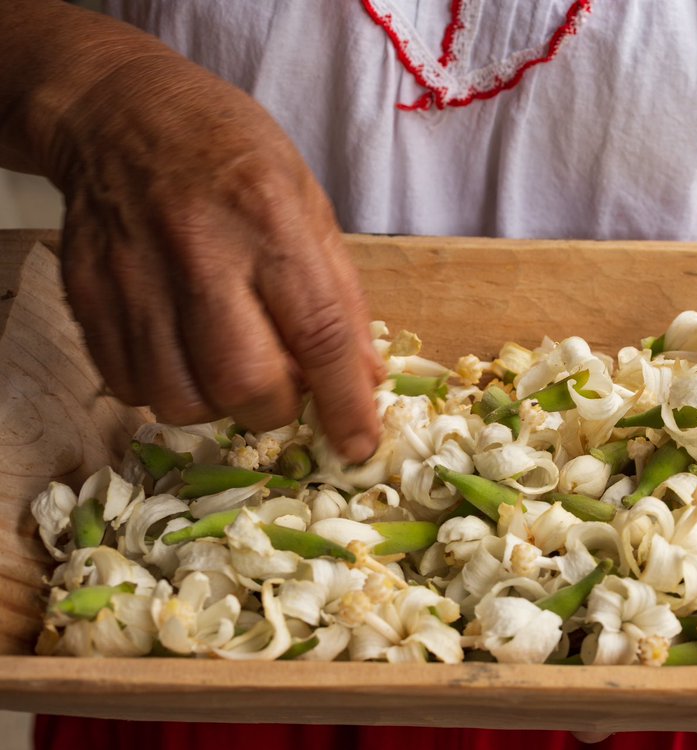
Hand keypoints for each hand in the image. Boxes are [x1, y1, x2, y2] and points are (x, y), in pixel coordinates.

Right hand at [47, 51, 382, 460]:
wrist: (120, 114)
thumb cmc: (230, 155)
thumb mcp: (308, 203)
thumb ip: (338, 294)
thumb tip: (364, 378)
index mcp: (269, 220)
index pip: (319, 334)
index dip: (345, 403)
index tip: (358, 446)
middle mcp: (199, 252)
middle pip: (243, 381)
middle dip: (275, 409)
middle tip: (283, 387)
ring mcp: (135, 277)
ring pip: (181, 399)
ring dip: (219, 407)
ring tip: (231, 369)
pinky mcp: (88, 297)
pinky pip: (130, 387)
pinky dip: (167, 393)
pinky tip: (184, 357)